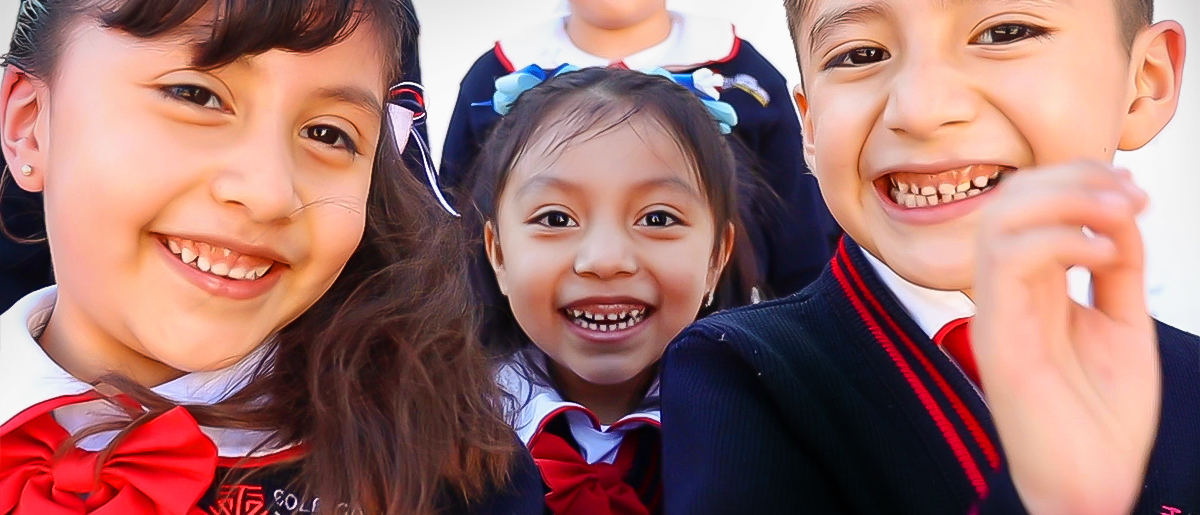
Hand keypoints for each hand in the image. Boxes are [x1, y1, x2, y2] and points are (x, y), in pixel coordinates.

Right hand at [972, 161, 1157, 514]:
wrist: (1093, 484)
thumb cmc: (1101, 419)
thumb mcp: (1122, 323)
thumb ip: (1116, 269)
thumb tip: (1119, 213)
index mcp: (1031, 290)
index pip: (1028, 208)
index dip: (1075, 178)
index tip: (1131, 186)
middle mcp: (1005, 296)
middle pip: (1008, 202)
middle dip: (1070, 177)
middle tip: (1127, 190)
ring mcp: (997, 314)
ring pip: (999, 221)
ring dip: (1063, 199)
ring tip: (1119, 210)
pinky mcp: (999, 338)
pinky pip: (1007, 261)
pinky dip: (1058, 239)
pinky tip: (1103, 252)